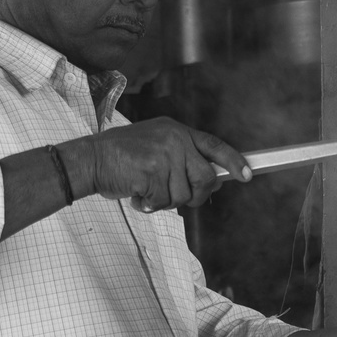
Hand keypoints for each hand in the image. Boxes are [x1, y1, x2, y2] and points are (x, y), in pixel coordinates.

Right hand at [80, 117, 250, 211]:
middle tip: (177, 198)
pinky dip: (150, 205)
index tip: (247, 175)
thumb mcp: (156, 146)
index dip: (234, 162)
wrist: (89, 160)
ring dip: (165, 201)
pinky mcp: (152, 171)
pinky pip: (163, 201)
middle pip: (205, 178)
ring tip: (146, 189)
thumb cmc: (123, 158)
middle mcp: (174, 139)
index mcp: (177, 131)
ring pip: (183, 195)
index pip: (215, 146)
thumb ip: (183, 159)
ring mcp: (164, 155)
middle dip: (196, 196)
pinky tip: (136, 193)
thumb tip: (213, 182)